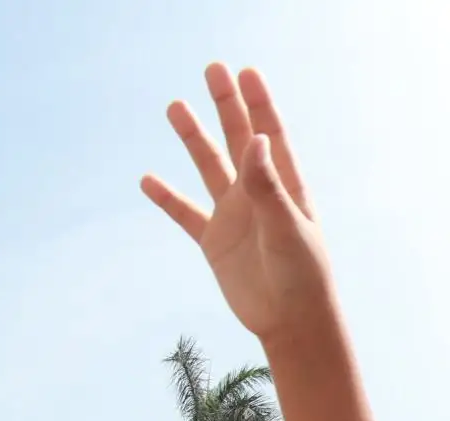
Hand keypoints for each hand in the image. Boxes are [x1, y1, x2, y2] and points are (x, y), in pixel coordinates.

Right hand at [142, 63, 334, 342]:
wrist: (291, 321)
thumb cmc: (302, 276)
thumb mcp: (286, 227)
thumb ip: (268, 186)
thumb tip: (255, 140)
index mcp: (285, 186)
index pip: (270, 135)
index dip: (259, 103)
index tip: (246, 73)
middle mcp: (258, 195)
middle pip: (239, 139)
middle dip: (226, 105)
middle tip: (212, 69)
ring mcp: (235, 216)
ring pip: (209, 167)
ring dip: (194, 138)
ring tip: (175, 106)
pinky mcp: (215, 242)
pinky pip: (186, 214)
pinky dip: (167, 198)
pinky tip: (148, 179)